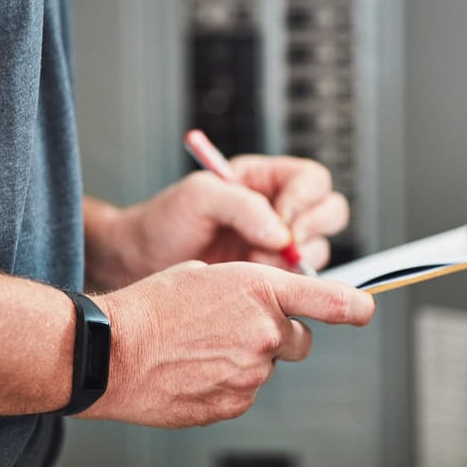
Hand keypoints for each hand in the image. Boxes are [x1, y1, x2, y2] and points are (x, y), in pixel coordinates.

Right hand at [80, 260, 373, 427]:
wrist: (111, 353)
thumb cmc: (149, 308)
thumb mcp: (202, 274)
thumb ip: (246, 288)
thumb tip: (263, 303)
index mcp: (258, 289)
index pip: (330, 300)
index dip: (353, 306)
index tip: (364, 308)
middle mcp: (263, 331)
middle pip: (299, 340)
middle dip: (278, 335)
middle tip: (238, 329)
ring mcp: (250, 373)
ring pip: (267, 367)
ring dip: (247, 358)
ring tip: (202, 348)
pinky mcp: (234, 404)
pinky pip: (244, 391)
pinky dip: (228, 382)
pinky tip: (195, 370)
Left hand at [93, 156, 348, 282]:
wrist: (137, 263)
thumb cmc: (162, 221)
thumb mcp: (198, 198)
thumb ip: (241, 205)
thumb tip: (281, 233)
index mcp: (263, 180)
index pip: (311, 180)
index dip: (305, 200)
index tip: (283, 221)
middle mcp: (277, 211)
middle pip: (329, 212)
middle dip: (311, 231)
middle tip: (280, 250)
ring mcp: (276, 247)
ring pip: (318, 250)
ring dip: (295, 263)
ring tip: (253, 266)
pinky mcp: (270, 279)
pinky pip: (299, 281)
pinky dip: (287, 286)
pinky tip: (255, 286)